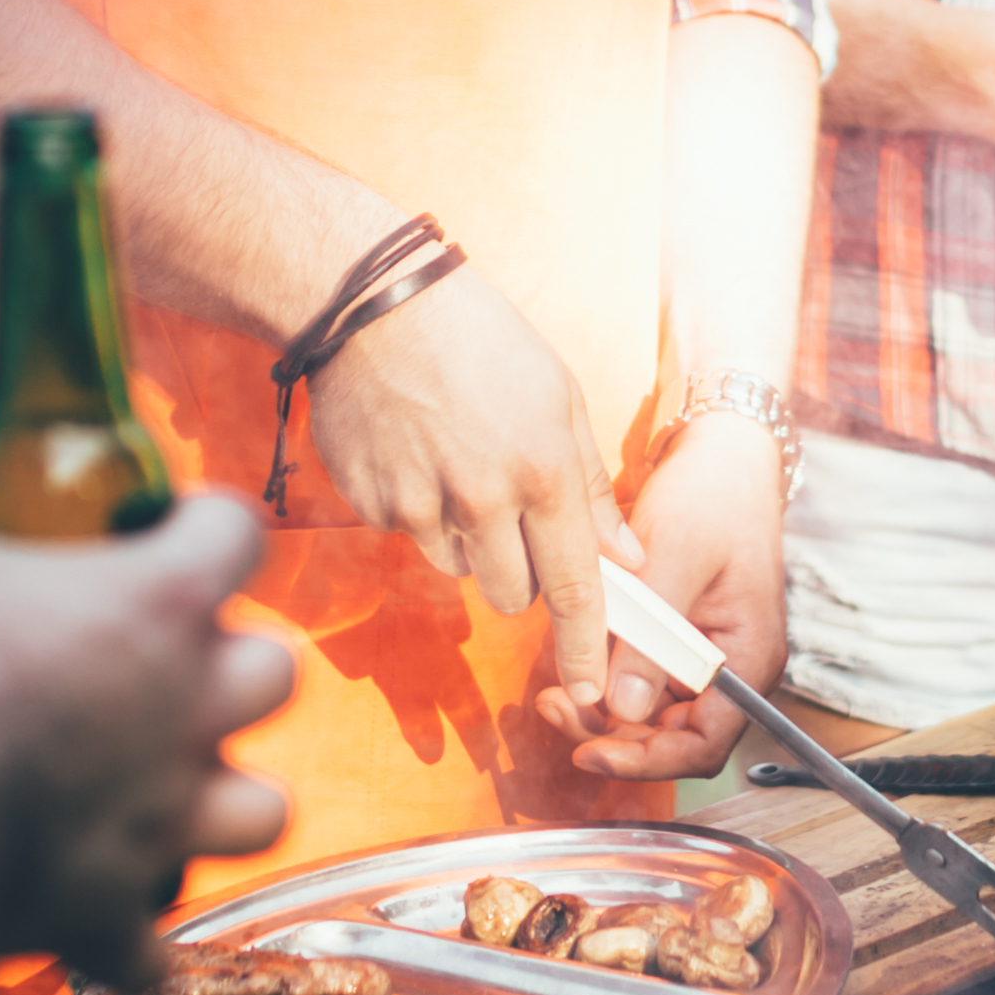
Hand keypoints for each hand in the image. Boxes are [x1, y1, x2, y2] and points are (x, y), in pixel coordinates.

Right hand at [0, 489, 293, 994]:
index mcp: (159, 604)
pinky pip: (153, 950)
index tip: (162, 535)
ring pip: (266, 813)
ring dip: (226, 801)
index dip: (205, 527)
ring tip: (170, 794)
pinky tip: (96, 921)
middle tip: (163, 668)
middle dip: (232, 667)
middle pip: (277, 674)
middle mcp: (190, 711)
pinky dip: (130, 939)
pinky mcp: (113, 913)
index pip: (238, 533)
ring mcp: (165, 821)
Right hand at [301, 259, 620, 713]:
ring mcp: (420, 506)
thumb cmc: (479, 340)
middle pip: (511, 594)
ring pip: (458, 569)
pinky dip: (418, 513)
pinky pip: (409, 537)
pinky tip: (417, 454)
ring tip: (459, 465)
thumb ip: (590, 485)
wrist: (373, 304)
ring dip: (467, 542)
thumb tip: (622, 554)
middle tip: (512, 517)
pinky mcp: (372, 504)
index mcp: (543, 470)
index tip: (592, 689)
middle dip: (519, 574)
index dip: (585, 645)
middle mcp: (483, 499)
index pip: (573, 585)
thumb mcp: (559, 397)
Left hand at [543, 415, 790, 779]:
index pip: (703, 744)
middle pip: (670, 738)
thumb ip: (650, 636)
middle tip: (553, 707)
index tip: (590, 752)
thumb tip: (622, 709)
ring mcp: (701, 657)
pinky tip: (571, 659)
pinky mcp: (675, 639)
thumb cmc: (712, 496)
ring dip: (599, 712)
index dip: (647, 761)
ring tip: (551, 692)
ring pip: (648, 715)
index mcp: (748, 660)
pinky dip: (604, 680)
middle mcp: (729, 670)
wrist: (718, 454)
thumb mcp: (676, 556)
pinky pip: (638, 680)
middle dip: (611, 735)